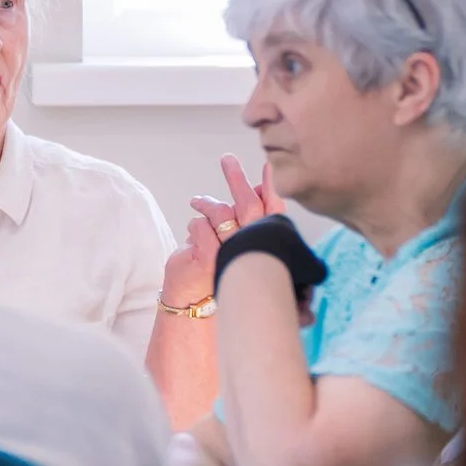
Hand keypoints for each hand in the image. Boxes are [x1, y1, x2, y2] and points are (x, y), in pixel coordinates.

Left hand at [166, 155, 283, 305]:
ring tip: (196, 201)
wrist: (196, 306)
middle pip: (249, 207)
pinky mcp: (208, 258)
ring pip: (221, 213)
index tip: (269, 166)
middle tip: (228, 159)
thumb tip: (258, 188)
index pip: (273, 213)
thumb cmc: (219, 273)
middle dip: (237, 179)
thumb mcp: (238, 243)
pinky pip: (199, 225)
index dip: (272, 188)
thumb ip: (250, 218)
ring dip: (206, 203)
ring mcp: (230, 255)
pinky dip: (194, 223)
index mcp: (263, 248)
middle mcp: (251, 252)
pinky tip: (191, 229)